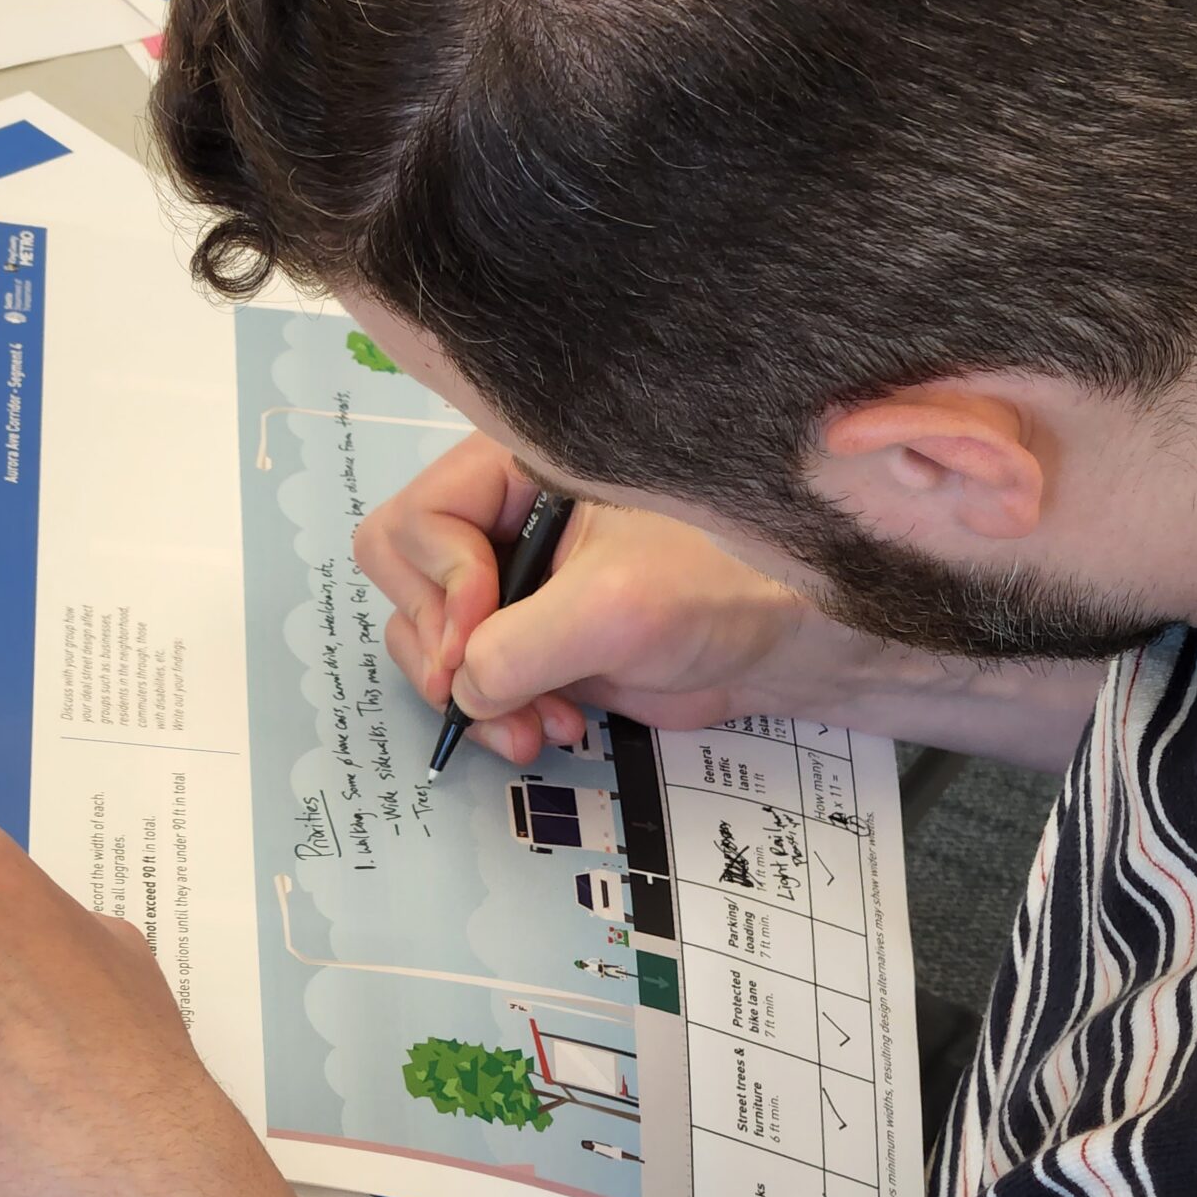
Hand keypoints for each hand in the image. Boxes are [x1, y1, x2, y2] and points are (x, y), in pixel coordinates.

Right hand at [355, 433, 814, 762]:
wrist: (788, 640)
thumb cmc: (723, 587)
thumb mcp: (612, 608)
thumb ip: (516, 647)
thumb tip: (460, 689)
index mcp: (519, 466)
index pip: (417, 522)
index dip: (442, 587)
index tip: (483, 638)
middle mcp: (508, 516)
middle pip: (408, 580)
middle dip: (444, 649)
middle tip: (487, 692)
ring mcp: (519, 581)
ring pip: (434, 639)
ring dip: (470, 695)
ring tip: (534, 729)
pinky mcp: (537, 637)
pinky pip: (475, 679)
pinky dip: (499, 715)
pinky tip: (551, 729)